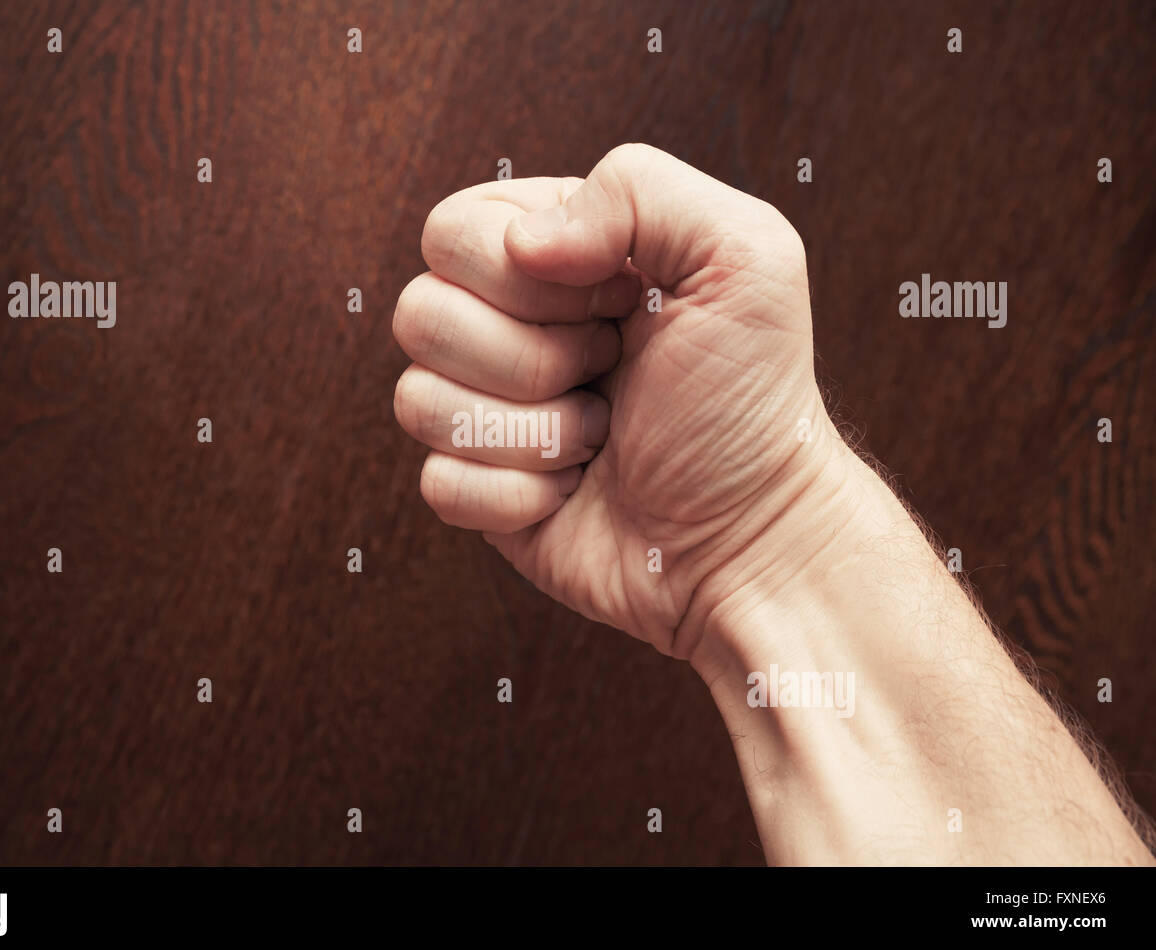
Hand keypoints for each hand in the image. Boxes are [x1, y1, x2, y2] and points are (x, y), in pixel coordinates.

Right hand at [394, 144, 849, 658]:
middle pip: (419, 313)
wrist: (755, 536)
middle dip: (529, 356)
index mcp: (556, 254)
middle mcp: (508, 327)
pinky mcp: (479, 493)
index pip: (452, 231)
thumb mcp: (745, 255)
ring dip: (531, 430)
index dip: (524, 276)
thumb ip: (637, 189)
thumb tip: (522, 243)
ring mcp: (488, 412)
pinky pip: (437, 484)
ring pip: (417, 401)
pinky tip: (574, 491)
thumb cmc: (753, 400)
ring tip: (600, 435)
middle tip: (608, 371)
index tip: (619, 303)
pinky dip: (518, 494)